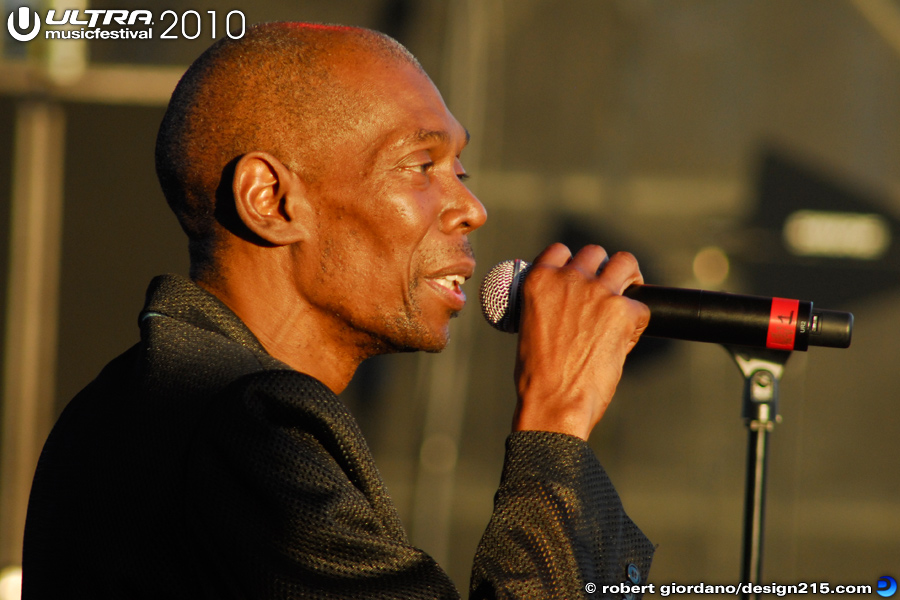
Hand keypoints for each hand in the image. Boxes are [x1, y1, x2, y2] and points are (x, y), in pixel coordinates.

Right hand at [512, 243, 648, 439]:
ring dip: (628, 277)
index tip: (578, 276)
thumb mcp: (528, 328)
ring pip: (625, 262)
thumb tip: (565, 307)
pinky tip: (627, 338)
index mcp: (539, 281)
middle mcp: (568, 278)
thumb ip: (546, 305)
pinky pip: (642, 306)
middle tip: (608, 288)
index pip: (559, 251)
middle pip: (594, 253)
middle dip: (602, 268)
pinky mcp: (623, 311)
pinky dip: (637, 321)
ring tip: (630, 293)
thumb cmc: (538, 376)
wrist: (555, 401)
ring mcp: (598, 292)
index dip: (571, 263)